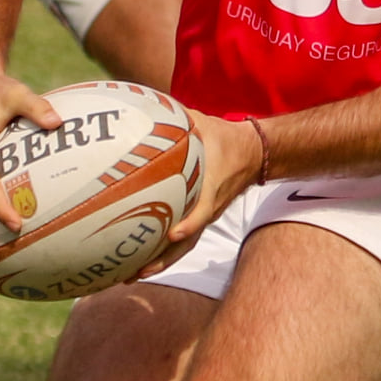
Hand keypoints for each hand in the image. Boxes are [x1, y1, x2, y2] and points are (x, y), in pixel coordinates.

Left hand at [138, 112, 263, 277]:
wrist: (252, 154)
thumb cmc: (224, 138)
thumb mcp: (202, 123)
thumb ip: (178, 117)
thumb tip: (147, 103)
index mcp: (211, 188)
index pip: (202, 211)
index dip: (189, 224)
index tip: (171, 234)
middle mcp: (207, 210)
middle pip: (185, 243)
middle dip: (160, 260)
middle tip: (132, 272)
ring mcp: (204, 218)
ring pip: (181, 249)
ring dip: (158, 264)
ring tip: (129, 277)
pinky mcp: (200, 220)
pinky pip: (180, 242)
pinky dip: (161, 253)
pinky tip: (137, 260)